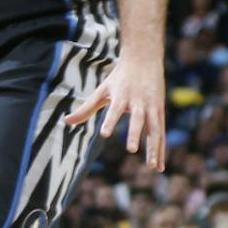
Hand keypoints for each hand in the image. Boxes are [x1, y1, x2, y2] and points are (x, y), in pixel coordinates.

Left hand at [65, 52, 166, 171]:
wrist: (145, 59)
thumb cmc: (119, 78)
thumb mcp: (102, 91)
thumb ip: (85, 108)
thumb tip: (65, 122)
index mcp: (122, 96)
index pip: (115, 110)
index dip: (110, 121)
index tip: (105, 134)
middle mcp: (139, 102)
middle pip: (138, 120)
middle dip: (135, 134)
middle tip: (130, 150)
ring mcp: (152, 107)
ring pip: (155, 130)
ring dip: (154, 149)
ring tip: (152, 168)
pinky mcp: (160, 112)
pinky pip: (161, 134)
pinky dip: (161, 150)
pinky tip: (159, 167)